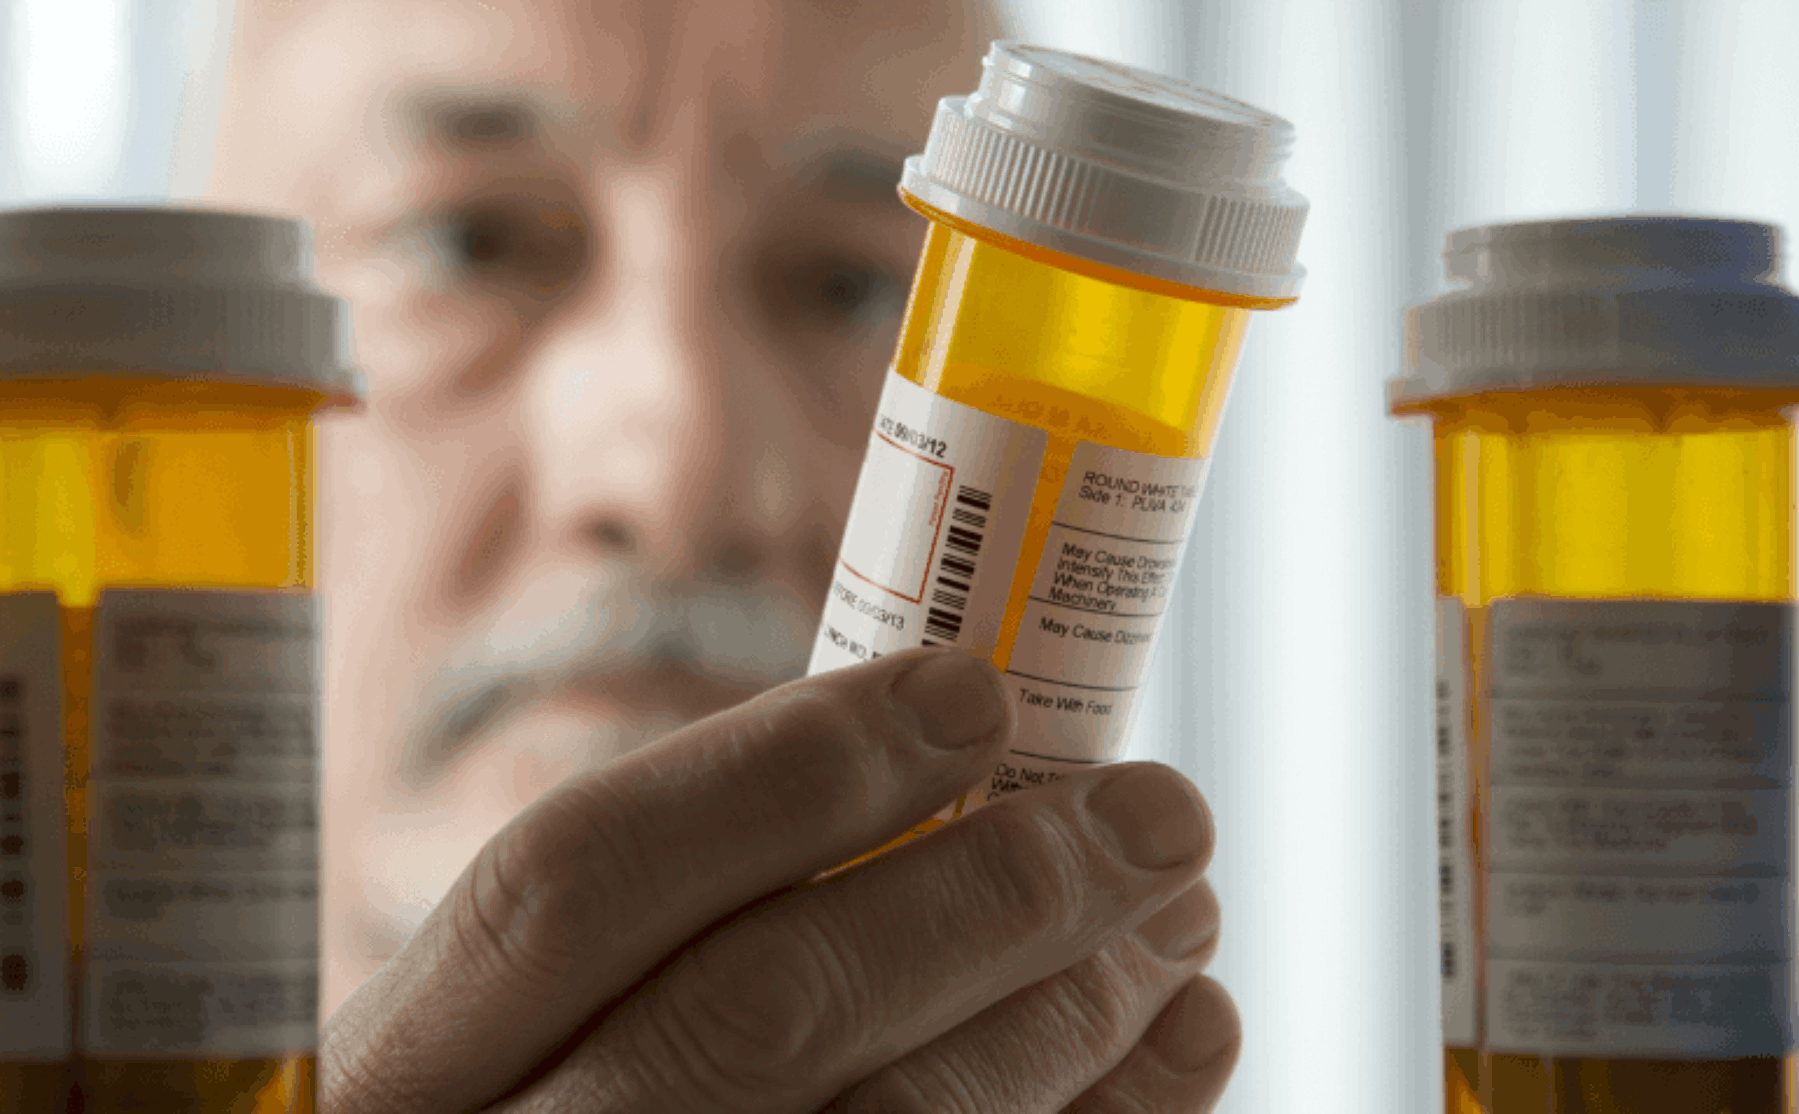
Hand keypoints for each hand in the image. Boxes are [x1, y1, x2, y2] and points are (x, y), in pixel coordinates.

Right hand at [321, 646, 1236, 1111]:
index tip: (972, 689)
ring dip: (1070, 1019)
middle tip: (1158, 812)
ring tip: (1177, 924)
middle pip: (760, 1009)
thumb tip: (938, 774)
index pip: (572, 877)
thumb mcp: (514, 1040)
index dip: (785, 768)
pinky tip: (1172, 1057)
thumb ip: (664, 925)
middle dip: (990, 892)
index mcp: (405, 1076)